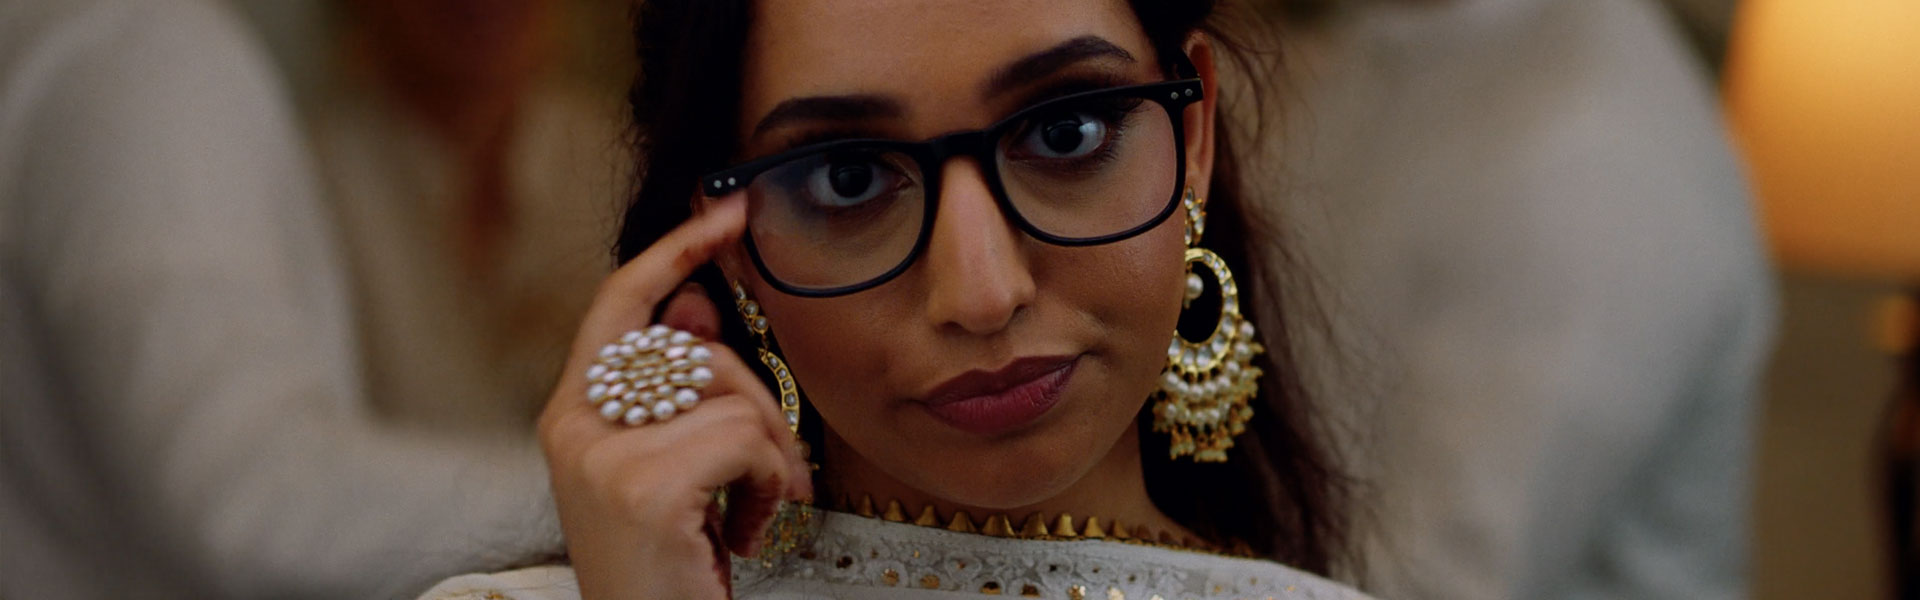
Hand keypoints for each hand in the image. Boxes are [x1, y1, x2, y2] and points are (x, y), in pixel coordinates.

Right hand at [537, 193, 810, 599]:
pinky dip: (771, 488)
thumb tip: (698, 303)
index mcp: (570, 417)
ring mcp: (602, 457)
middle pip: (699, 352)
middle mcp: (572, 429)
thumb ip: (677, 394)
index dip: (675, 250)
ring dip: (772, 459)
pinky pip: (747, 441)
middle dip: (760, 405)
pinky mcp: (645, 488)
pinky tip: (744, 534)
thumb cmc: (669, 568)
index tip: (730, 210)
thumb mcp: (671, 471)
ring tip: (751, 513)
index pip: (621, 302)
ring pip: (734, 397)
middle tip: (776, 475)